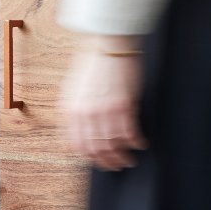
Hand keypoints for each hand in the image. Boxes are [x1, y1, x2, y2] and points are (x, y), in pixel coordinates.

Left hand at [61, 42, 148, 170]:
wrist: (107, 44)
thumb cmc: (91, 64)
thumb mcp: (72, 90)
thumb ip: (72, 113)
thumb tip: (73, 135)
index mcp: (70, 111)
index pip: (76, 145)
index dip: (87, 157)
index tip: (96, 161)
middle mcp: (85, 114)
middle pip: (94, 149)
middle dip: (106, 162)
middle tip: (115, 166)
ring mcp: (104, 111)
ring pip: (112, 145)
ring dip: (122, 157)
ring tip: (128, 160)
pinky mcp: (123, 105)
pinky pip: (129, 133)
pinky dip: (135, 142)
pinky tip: (140, 144)